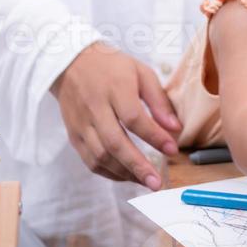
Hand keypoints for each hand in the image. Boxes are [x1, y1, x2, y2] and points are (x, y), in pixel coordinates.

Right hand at [51, 41, 180, 189]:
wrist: (70, 64)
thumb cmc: (111, 67)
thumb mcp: (141, 72)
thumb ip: (158, 100)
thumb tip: (175, 128)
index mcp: (114, 88)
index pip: (134, 118)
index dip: (154, 136)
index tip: (172, 149)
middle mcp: (95, 108)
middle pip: (114, 143)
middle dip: (137, 166)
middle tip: (156, 183)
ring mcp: (81, 124)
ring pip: (100, 156)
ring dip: (123, 173)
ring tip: (145, 181)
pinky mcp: (73, 135)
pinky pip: (89, 160)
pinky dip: (108, 172)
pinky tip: (125, 176)